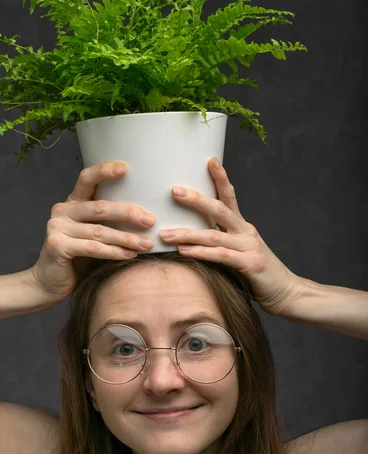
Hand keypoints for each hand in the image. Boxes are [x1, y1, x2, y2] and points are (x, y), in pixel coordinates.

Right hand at [29, 162, 155, 304]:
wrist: (49, 282)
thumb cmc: (78, 256)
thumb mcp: (93, 232)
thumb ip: (108, 220)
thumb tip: (148, 213)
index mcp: (72, 201)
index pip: (87, 178)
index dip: (104, 171)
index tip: (126, 168)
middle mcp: (62, 210)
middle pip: (100, 207)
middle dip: (128, 213)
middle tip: (151, 220)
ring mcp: (57, 227)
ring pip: (99, 231)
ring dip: (126, 238)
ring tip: (147, 244)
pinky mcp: (56, 245)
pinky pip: (92, 248)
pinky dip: (114, 252)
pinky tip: (130, 255)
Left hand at [159, 157, 300, 316]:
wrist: (287, 293)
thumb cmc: (257, 273)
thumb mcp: (238, 252)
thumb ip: (220, 242)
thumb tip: (189, 236)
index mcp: (242, 226)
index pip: (230, 195)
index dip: (220, 177)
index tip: (209, 159)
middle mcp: (246, 231)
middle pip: (219, 208)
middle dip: (196, 198)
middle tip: (174, 190)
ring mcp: (250, 246)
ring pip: (214, 234)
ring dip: (187, 234)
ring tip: (165, 234)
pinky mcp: (251, 264)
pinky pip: (221, 256)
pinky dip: (201, 253)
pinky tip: (184, 251)